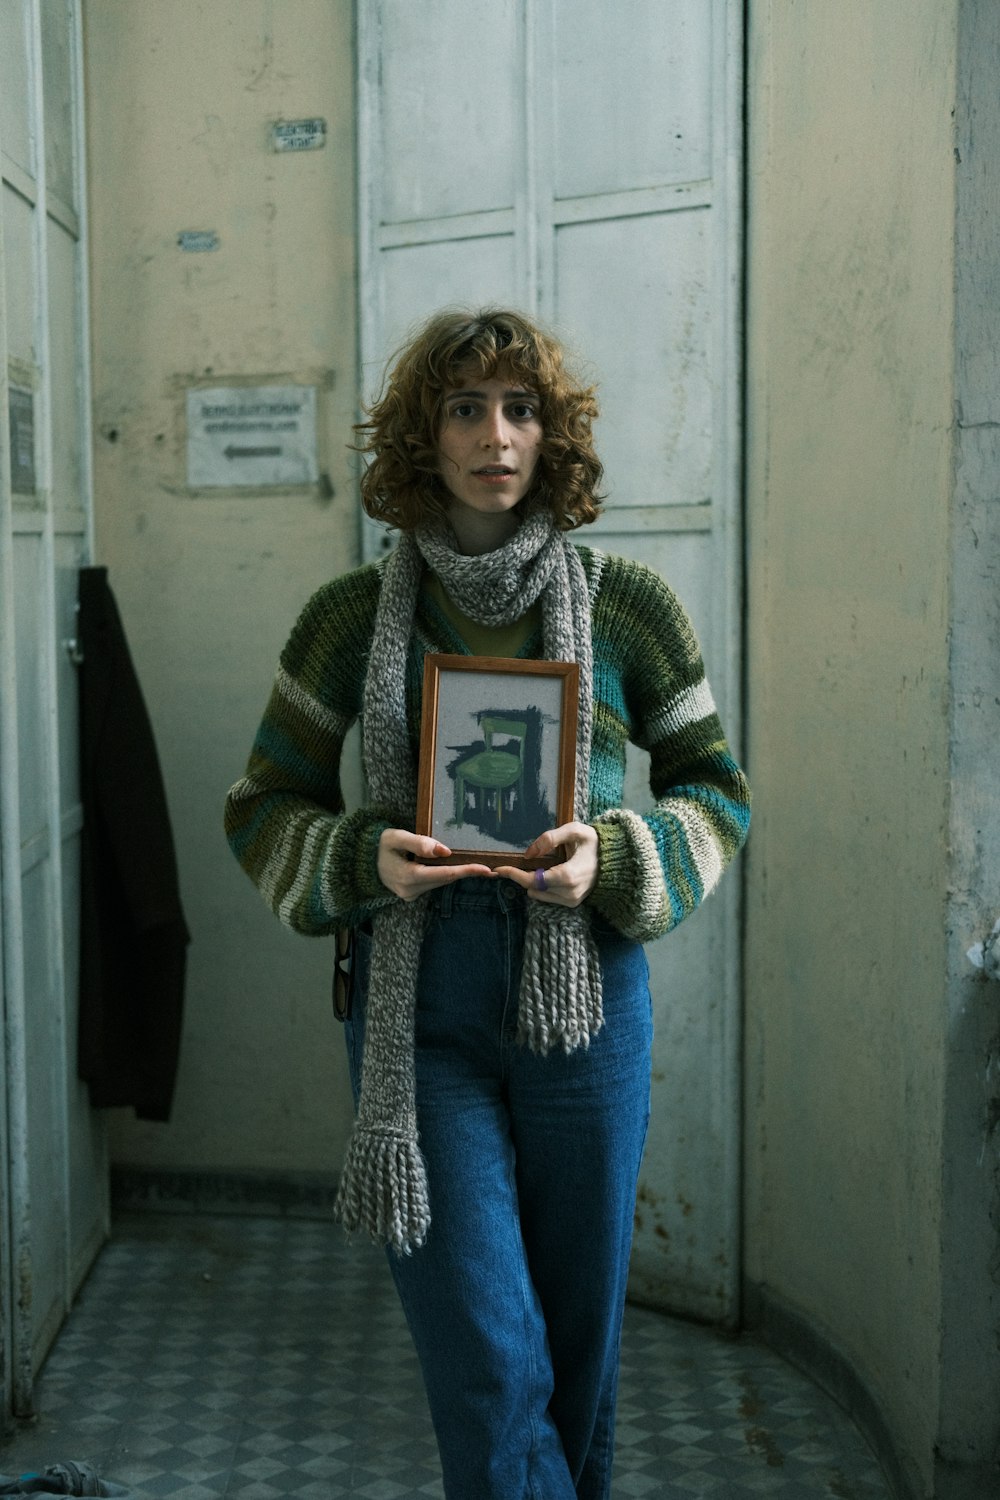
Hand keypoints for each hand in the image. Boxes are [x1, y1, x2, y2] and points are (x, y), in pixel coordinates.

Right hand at [377, 828, 494, 901]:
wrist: (362, 862)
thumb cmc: (378, 845)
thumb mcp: (395, 837)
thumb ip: (419, 843)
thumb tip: (445, 851)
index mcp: (407, 876)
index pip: (443, 874)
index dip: (466, 871)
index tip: (486, 869)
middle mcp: (410, 890)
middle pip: (445, 879)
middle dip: (466, 872)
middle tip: (490, 867)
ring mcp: (411, 895)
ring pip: (441, 882)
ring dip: (456, 873)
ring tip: (477, 867)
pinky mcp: (412, 895)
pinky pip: (433, 883)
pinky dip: (444, 875)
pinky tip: (453, 867)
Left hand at [494, 822, 598, 908]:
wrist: (616, 861)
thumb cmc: (594, 843)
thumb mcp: (575, 831)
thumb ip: (550, 838)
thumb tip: (529, 853)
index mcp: (568, 875)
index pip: (533, 880)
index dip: (514, 875)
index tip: (499, 869)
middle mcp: (569, 892)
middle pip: (533, 888)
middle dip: (521, 876)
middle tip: (511, 865)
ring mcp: (571, 900)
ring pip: (538, 894)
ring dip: (533, 881)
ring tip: (539, 866)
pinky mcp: (572, 904)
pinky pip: (547, 897)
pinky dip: (543, 886)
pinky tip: (549, 874)